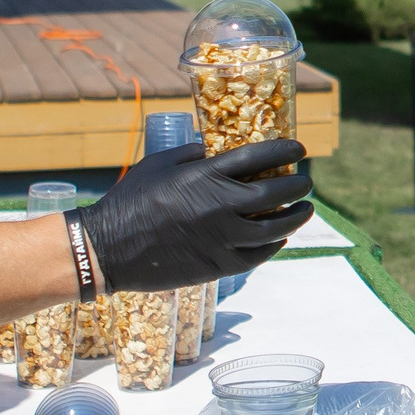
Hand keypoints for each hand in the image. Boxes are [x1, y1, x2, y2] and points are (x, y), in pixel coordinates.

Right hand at [76, 138, 313, 292]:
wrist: (108, 248)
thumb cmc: (130, 200)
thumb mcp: (160, 163)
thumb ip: (193, 155)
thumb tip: (217, 150)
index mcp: (205, 175)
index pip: (259, 157)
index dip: (284, 151)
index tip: (298, 149)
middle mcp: (220, 205)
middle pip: (275, 193)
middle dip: (298, 185)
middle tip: (305, 181)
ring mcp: (222, 238)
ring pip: (275, 228)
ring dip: (296, 217)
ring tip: (304, 209)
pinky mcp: (218, 265)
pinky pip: (258, 255)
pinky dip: (275, 244)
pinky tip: (280, 237)